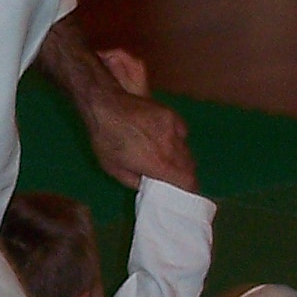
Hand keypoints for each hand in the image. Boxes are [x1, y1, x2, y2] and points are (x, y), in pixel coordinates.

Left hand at [38, 13, 197, 191]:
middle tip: (172, 176)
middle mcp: (171, 147)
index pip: (189, 181)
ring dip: (181, 157)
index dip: (189, 189)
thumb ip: (137, 182)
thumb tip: (151, 185)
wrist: (106, 105)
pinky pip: (182, 132)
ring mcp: (173, 129)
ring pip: (187, 149)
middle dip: (184, 174)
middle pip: (191, 167)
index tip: (183, 191)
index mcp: (159, 164)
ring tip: (166, 157)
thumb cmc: (106, 140)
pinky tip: (164, 138)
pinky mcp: (172, 115)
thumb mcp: (114, 169)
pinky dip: (177, 139)